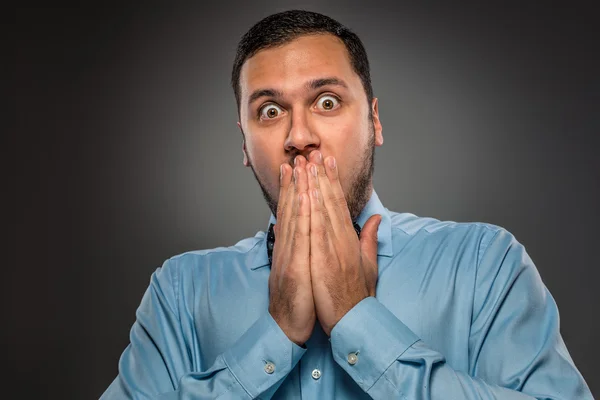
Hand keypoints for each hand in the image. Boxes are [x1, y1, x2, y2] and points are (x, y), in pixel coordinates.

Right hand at [268, 155, 314, 345]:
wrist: (287, 328)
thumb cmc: (298, 301)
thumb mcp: (300, 272)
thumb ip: (302, 250)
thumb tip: (302, 233)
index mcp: (291, 249)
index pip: (294, 214)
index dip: (295, 190)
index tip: (299, 168)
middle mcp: (287, 248)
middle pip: (291, 210)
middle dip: (295, 183)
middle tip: (298, 156)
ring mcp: (288, 256)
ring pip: (293, 218)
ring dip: (296, 191)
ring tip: (300, 167)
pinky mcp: (293, 268)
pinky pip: (298, 238)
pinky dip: (300, 216)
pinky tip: (303, 198)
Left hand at [305, 150, 381, 335]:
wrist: (353, 321)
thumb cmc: (357, 295)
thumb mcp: (369, 264)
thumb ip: (369, 239)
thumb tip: (376, 218)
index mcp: (350, 240)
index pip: (339, 205)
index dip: (332, 182)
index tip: (326, 162)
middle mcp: (342, 241)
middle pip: (330, 203)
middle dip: (322, 176)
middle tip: (315, 152)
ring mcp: (332, 250)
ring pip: (322, 212)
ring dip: (314, 186)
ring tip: (308, 164)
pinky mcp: (323, 262)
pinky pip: (315, 232)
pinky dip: (311, 212)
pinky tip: (306, 195)